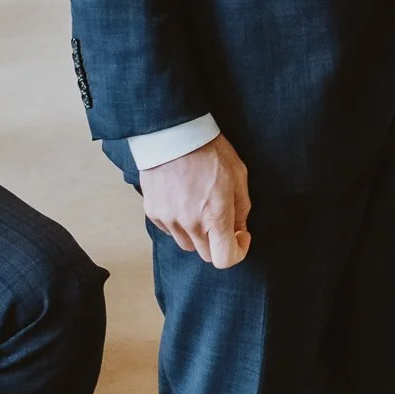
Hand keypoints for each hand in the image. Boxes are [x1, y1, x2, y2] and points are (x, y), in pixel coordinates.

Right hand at [139, 133, 250, 268]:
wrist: (173, 134)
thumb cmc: (210, 151)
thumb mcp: (239, 175)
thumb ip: (241, 208)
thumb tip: (240, 229)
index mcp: (215, 215)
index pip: (225, 259)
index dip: (238, 251)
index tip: (241, 235)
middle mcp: (190, 223)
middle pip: (206, 253)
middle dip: (217, 241)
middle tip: (220, 216)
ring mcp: (169, 219)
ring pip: (186, 243)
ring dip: (197, 233)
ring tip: (199, 205)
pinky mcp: (153, 212)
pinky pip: (170, 229)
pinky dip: (178, 222)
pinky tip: (183, 199)